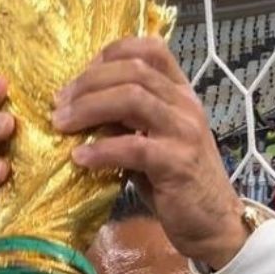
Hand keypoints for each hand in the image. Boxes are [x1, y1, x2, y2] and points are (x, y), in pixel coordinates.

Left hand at [52, 37, 246, 268]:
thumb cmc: (180, 185)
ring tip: (62, 125)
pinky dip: (100, 150)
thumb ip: (128, 123)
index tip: (81, 76)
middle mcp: (185, 105)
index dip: (111, 53)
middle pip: (132, 70)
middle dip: (87, 83)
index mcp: (181, 94)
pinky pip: (132, 146)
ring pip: (132, 98)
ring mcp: (184, 132)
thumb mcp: (155, 144)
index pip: (151, 49)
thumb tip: (82, 111)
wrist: (215, 224)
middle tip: (59, 104)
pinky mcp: (177, 163)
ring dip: (88, 108)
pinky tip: (80, 159)